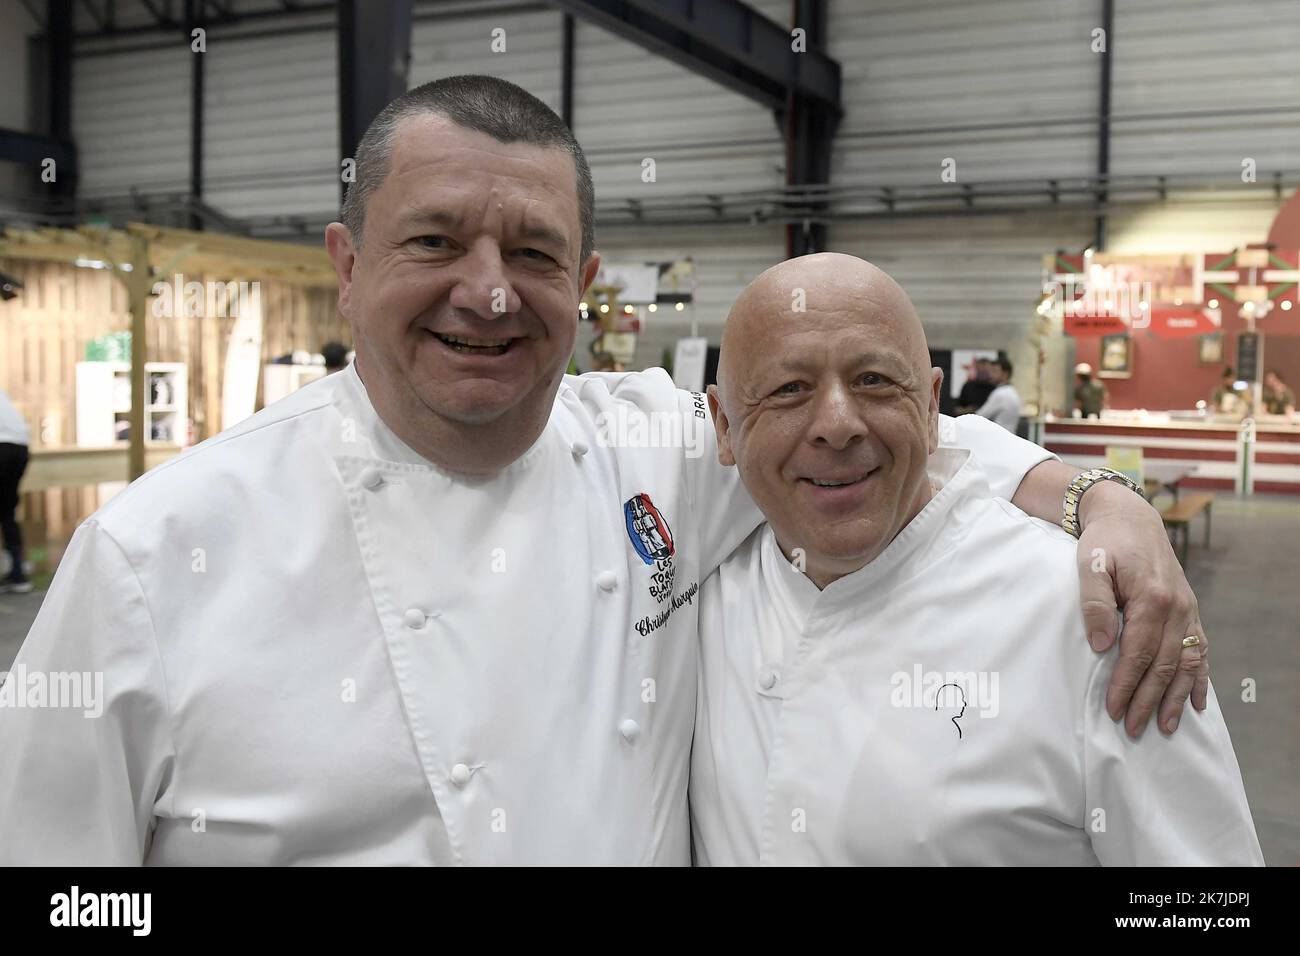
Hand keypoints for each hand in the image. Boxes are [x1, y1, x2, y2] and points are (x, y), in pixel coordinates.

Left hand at [1076, 481, 1208, 736]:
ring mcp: (1187, 609)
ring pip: (1187, 662)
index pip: (1139, 653)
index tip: (1113, 709)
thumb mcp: (1088, 564)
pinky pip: (1201, 649)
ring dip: (1177, 697)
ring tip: (1167, 726)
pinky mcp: (1189, 610)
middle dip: (1149, 700)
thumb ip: (1095, 603)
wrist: (1130, 517)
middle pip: (1164, 664)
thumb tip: (1102, 645)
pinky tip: (1198, 702)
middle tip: (1133, 729)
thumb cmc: (1104, 541)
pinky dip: (1200, 678)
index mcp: (1151, 598)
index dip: (1126, 684)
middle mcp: (1177, 607)